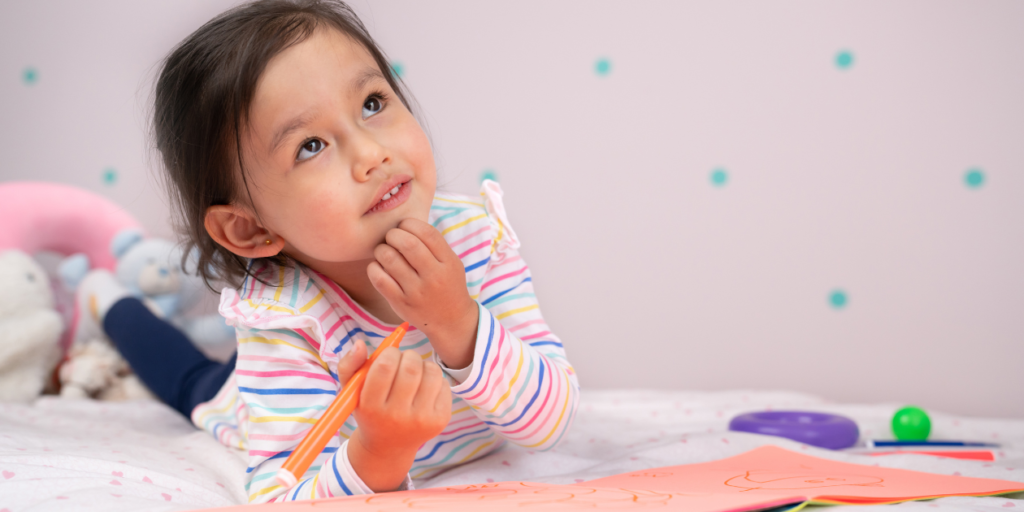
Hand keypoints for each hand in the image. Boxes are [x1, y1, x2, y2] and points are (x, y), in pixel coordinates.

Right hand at [347, 347, 451, 491]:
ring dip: (423, 364)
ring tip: (414, 372)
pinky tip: (424, 388)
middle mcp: (397, 417)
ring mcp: (422, 420)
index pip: (384, 367)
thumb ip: (349, 365)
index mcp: (372, 408)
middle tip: (403, 361)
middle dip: (408, 356)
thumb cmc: (369, 411)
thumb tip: (359, 344)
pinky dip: (435, 378)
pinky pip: (444, 383)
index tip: (388, 356)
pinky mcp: (441, 419)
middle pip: (411, 368)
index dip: (389, 353)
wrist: (389, 446)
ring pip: (431, 372)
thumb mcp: (351, 392)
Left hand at [367, 218, 478, 368]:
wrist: (451, 321)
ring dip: (381, 249)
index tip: (405, 226)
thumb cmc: (447, 285)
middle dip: (393, 234)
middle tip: (392, 237)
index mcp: (448, 263)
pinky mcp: (400, 303)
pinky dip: (374, 267)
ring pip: (390, 259)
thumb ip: (434, 245)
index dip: (410, 224)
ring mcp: (416, 292)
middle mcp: (433, 277)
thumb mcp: (451, 263)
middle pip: (407, 243)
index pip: (427, 233)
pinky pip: (379, 279)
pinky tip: (378, 267)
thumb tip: (405, 223)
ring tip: (384, 251)